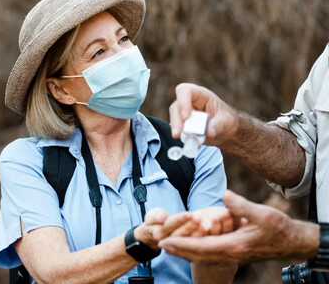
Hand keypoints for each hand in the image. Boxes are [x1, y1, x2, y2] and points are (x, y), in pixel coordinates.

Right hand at [134, 208, 202, 249]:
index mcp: (158, 234)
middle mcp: (168, 242)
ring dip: (198, 233)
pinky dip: (202, 237)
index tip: (189, 214)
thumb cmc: (154, 222)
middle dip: (190, 226)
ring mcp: (177, 246)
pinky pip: (194, 243)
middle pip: (180, 234)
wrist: (155, 235)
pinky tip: (209, 231)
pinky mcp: (186, 248)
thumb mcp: (151, 216)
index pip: (170, 225)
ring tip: (206, 225)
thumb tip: (161, 218)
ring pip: (188, 240)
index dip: (179, 220)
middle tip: (199, 218)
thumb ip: (155, 216)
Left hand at [158, 190, 319, 262]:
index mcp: (234, 245)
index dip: (182, 244)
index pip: (201, 246)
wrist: (292, 242)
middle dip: (178, 250)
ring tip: (168, 246)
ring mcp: (232, 256)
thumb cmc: (278, 227)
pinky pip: (210, 254)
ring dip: (184, 251)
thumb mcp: (262, 214)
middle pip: (198, 255)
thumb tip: (224, 195)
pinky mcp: (234, 254)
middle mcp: (230, 254)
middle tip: (159, 244)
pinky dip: (196, 251)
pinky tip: (188, 246)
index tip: (165, 241)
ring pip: (203, 256)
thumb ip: (241, 206)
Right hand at [169, 83, 239, 145]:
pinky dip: (182, 137)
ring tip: (186, 140)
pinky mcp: (182, 125)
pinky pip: (177, 130)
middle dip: (176, 121)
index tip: (186, 117)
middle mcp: (189, 102)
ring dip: (177, 130)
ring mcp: (184, 114)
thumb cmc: (226, 119)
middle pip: (176, 107)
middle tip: (178, 134)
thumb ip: (218, 126)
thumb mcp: (227, 121)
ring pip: (174, 119)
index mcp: (200, 95)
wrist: (225, 130)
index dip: (182, 102)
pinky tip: (190, 143)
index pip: (185, 91)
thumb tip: (209, 133)